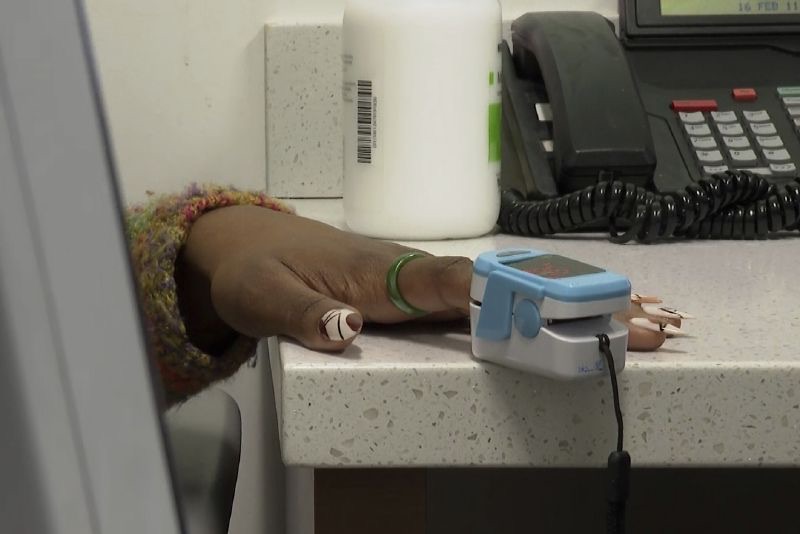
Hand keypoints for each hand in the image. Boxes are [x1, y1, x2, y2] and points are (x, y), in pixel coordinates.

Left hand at [176, 205, 688, 354]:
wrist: (253, 243)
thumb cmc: (259, 267)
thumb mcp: (262, 295)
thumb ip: (302, 312)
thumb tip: (348, 324)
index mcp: (381, 272)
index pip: (450, 283)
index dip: (505, 298)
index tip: (558, 313)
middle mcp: (412, 270)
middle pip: (504, 286)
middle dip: (572, 303)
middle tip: (642, 319)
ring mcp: (423, 279)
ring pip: (509, 288)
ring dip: (575, 302)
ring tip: (644, 318)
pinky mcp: (424, 290)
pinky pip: (491, 297)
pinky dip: (543, 305)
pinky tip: (581, 315)